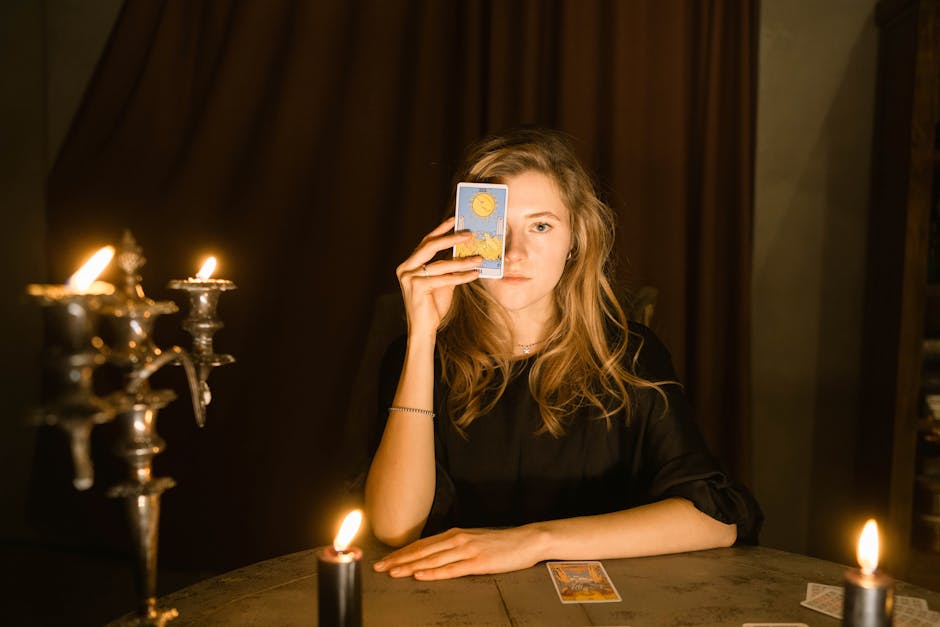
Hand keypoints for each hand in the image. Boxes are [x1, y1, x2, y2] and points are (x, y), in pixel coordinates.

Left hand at [372, 525, 545, 580]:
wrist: (527, 540)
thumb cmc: (501, 543)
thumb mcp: (473, 540)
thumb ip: (454, 547)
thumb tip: (434, 555)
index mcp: (455, 534)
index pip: (421, 545)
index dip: (401, 553)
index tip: (385, 561)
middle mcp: (457, 539)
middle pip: (422, 551)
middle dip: (398, 560)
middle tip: (379, 568)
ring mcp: (467, 550)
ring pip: (432, 560)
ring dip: (410, 567)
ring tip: (393, 573)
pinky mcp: (478, 562)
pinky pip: (451, 569)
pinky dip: (434, 572)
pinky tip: (421, 576)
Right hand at [397, 217, 480, 337]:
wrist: (423, 329)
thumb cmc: (432, 306)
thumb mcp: (442, 282)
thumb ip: (449, 267)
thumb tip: (466, 253)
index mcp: (409, 264)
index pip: (426, 242)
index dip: (440, 230)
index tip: (454, 220)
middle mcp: (406, 268)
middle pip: (429, 246)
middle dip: (451, 238)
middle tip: (469, 234)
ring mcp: (409, 277)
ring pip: (440, 264)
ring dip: (462, 261)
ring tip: (479, 258)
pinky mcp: (417, 288)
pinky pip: (444, 279)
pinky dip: (461, 276)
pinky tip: (474, 273)